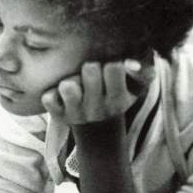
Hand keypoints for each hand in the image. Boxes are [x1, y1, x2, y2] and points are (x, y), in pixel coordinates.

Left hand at [41, 59, 155, 126]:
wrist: (97, 128)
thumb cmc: (117, 95)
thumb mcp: (136, 87)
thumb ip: (144, 72)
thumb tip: (130, 63)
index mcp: (118, 100)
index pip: (114, 67)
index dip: (111, 64)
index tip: (111, 71)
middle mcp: (97, 110)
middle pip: (90, 69)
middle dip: (90, 67)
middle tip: (92, 76)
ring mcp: (75, 114)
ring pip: (68, 85)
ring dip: (70, 81)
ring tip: (77, 85)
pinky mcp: (57, 116)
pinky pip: (48, 98)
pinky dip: (52, 93)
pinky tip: (61, 96)